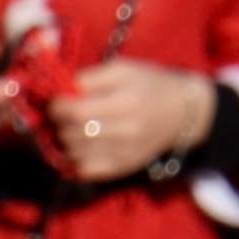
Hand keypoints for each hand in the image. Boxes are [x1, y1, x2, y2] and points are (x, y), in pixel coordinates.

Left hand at [52, 59, 221, 182]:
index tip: (58, 100)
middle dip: (59, 123)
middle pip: (73, 133)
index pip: (77, 111)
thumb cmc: (149, 84)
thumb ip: (92, 77)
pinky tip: (82, 145)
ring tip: (73, 127)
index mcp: (126, 101)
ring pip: (75, 153)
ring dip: (65, 140)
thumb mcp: (124, 69)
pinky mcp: (122, 168)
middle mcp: (126, 131)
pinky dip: (75, 158)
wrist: (180, 112)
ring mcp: (124, 153)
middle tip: (63, 114)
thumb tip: (63, 90)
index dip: (58, 106)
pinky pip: (85, 170)